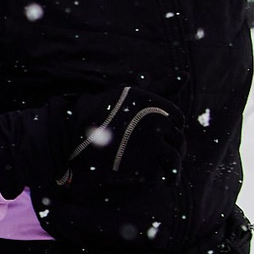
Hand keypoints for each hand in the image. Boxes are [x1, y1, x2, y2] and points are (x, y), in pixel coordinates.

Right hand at [0, 85, 186, 203]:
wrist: (67, 138)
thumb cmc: (93, 116)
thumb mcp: (127, 95)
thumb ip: (158, 87)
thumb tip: (186, 74)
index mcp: (154, 104)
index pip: (178, 119)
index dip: (170, 130)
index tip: (158, 137)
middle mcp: (157, 122)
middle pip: (177, 141)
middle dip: (172, 150)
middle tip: (158, 158)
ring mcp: (152, 145)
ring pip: (173, 160)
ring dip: (170, 168)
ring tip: (159, 173)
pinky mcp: (144, 167)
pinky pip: (160, 175)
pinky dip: (157, 179)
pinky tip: (146, 179)